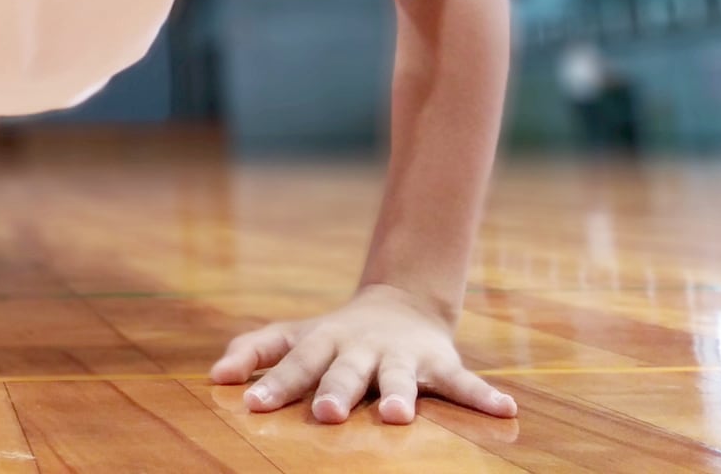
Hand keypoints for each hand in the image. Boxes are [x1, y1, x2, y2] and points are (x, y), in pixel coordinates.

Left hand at [209, 284, 516, 424]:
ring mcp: (401, 356)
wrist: (399, 304)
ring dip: (399, 394)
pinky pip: (463, 382)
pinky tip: (506, 411)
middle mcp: (361, 348)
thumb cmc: (334, 335)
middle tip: (325, 414)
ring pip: (399, 377)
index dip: (273, 383)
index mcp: (324, 342)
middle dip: (335, 392)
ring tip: (398, 416)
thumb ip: (254, 351)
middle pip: (345, 371)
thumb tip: (214, 375)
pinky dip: (484, 397)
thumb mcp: (294, 336)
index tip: (251, 404)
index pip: (294, 363)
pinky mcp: (439, 363)